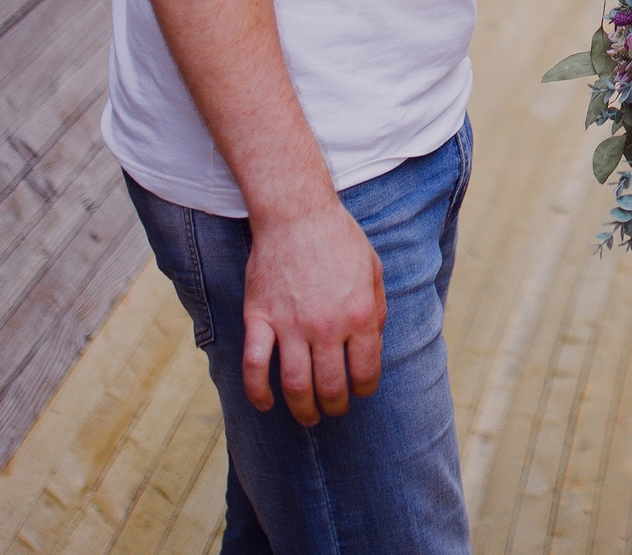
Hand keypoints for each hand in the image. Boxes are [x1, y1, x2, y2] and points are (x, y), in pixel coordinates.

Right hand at [242, 197, 385, 423]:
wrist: (297, 213)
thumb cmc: (339, 240)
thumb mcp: (374, 271)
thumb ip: (377, 312)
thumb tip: (373, 349)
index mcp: (360, 316)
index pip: (365, 372)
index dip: (364, 390)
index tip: (360, 392)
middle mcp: (326, 326)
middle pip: (330, 387)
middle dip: (334, 406)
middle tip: (333, 410)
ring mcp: (290, 325)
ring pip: (294, 385)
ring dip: (302, 409)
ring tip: (307, 417)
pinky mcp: (260, 318)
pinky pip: (254, 365)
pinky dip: (257, 392)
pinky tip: (265, 403)